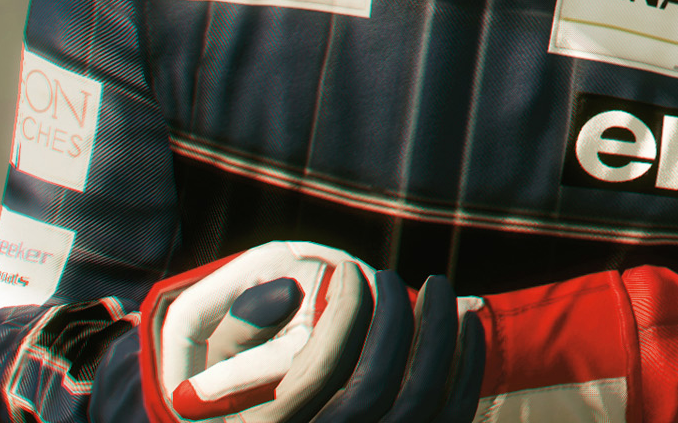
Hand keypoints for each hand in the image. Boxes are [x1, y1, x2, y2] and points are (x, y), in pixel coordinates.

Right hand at [129, 241, 483, 422]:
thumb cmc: (228, 408)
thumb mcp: (212, 378)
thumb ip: (239, 334)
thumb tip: (291, 288)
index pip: (320, 370)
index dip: (342, 312)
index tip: (350, 270)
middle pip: (373, 388)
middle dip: (391, 319)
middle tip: (391, 275)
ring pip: (420, 403)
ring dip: (437, 335)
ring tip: (436, 289)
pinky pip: (450, 417)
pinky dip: (466, 366)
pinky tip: (466, 322)